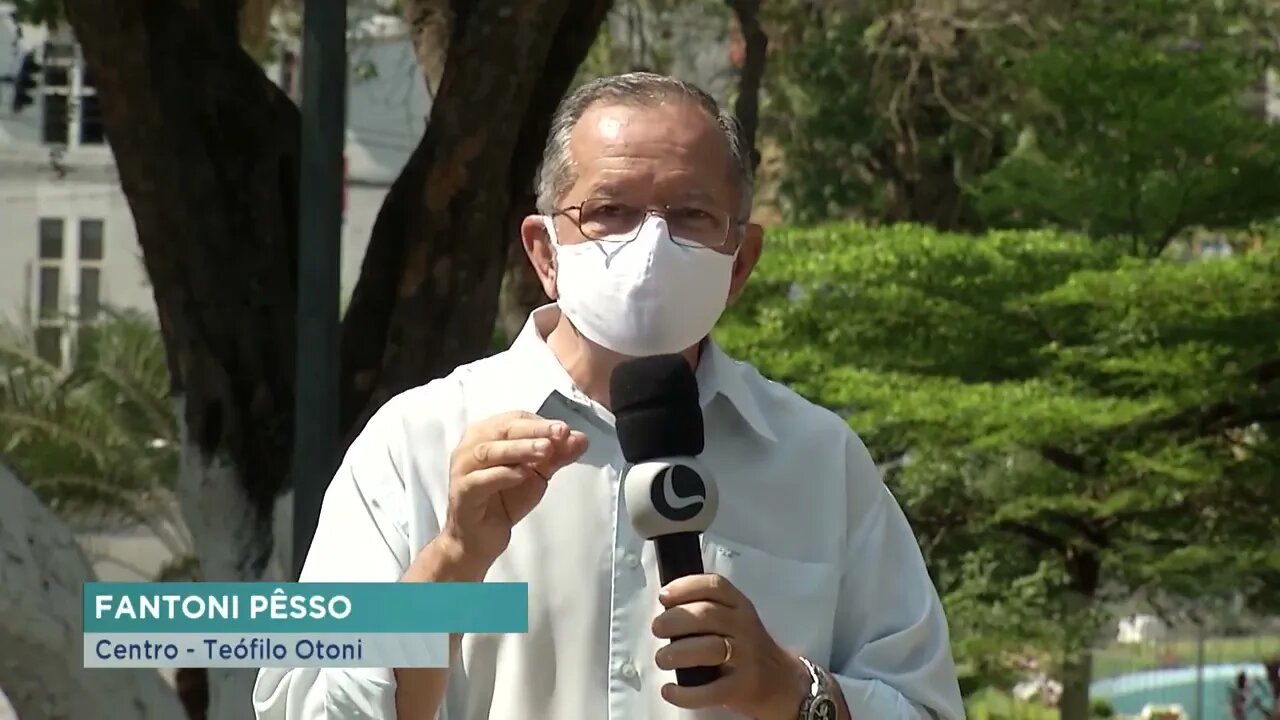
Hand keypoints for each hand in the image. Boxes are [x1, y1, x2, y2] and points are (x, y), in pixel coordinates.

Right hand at [441, 411, 587, 572]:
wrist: (480, 538)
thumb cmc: (504, 499)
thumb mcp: (537, 474)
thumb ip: (556, 456)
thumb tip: (581, 439)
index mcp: (488, 434)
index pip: (516, 419)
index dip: (541, 423)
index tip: (566, 430)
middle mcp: (472, 446)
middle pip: (504, 430)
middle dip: (535, 431)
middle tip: (561, 433)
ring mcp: (464, 469)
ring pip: (490, 452)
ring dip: (520, 449)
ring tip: (546, 450)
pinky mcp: (463, 493)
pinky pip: (480, 480)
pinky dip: (502, 475)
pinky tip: (523, 474)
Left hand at [651, 574, 808, 719]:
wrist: (781, 682)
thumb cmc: (746, 647)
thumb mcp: (735, 619)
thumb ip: (707, 609)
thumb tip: (664, 609)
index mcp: (740, 605)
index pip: (714, 586)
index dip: (686, 587)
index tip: (664, 597)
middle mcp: (744, 627)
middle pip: (707, 615)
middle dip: (675, 620)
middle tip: (657, 629)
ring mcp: (746, 657)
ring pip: (709, 648)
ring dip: (678, 653)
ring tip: (662, 659)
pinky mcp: (743, 687)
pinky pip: (711, 690)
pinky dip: (686, 693)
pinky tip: (670, 690)